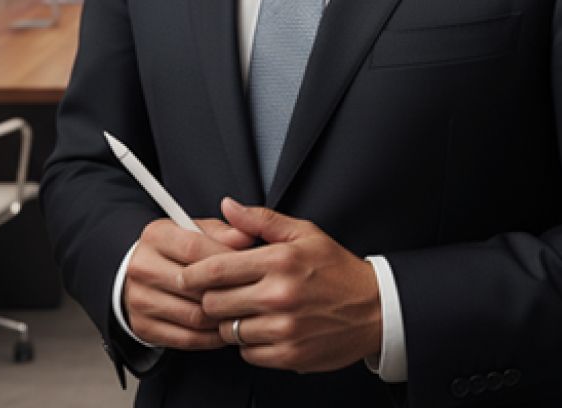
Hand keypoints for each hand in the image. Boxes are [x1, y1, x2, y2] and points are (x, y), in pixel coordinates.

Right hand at [124, 217, 255, 349]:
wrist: (146, 274)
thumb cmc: (179, 250)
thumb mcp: (199, 231)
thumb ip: (224, 232)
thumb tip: (247, 237)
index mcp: (155, 235)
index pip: (194, 247)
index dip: (225, 259)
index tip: (248, 266)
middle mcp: (142, 266)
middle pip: (193, 285)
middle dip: (226, 291)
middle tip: (250, 295)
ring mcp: (139, 299)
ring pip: (193, 315)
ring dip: (221, 318)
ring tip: (242, 313)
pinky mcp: (143, 327)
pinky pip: (186, 338)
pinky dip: (211, 338)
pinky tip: (225, 329)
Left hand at [181, 197, 382, 372]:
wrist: (374, 309)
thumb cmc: (336, 268)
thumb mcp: (303, 233)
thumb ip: (261, 219)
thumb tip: (228, 206)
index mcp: (280, 260)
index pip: (218, 268)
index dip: (194, 273)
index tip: (187, 275)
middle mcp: (279, 295)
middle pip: (215, 304)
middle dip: (210, 298)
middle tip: (219, 293)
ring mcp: (284, 328)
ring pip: (228, 331)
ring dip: (230, 322)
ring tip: (246, 310)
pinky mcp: (289, 355)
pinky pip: (247, 353)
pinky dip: (248, 343)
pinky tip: (262, 327)